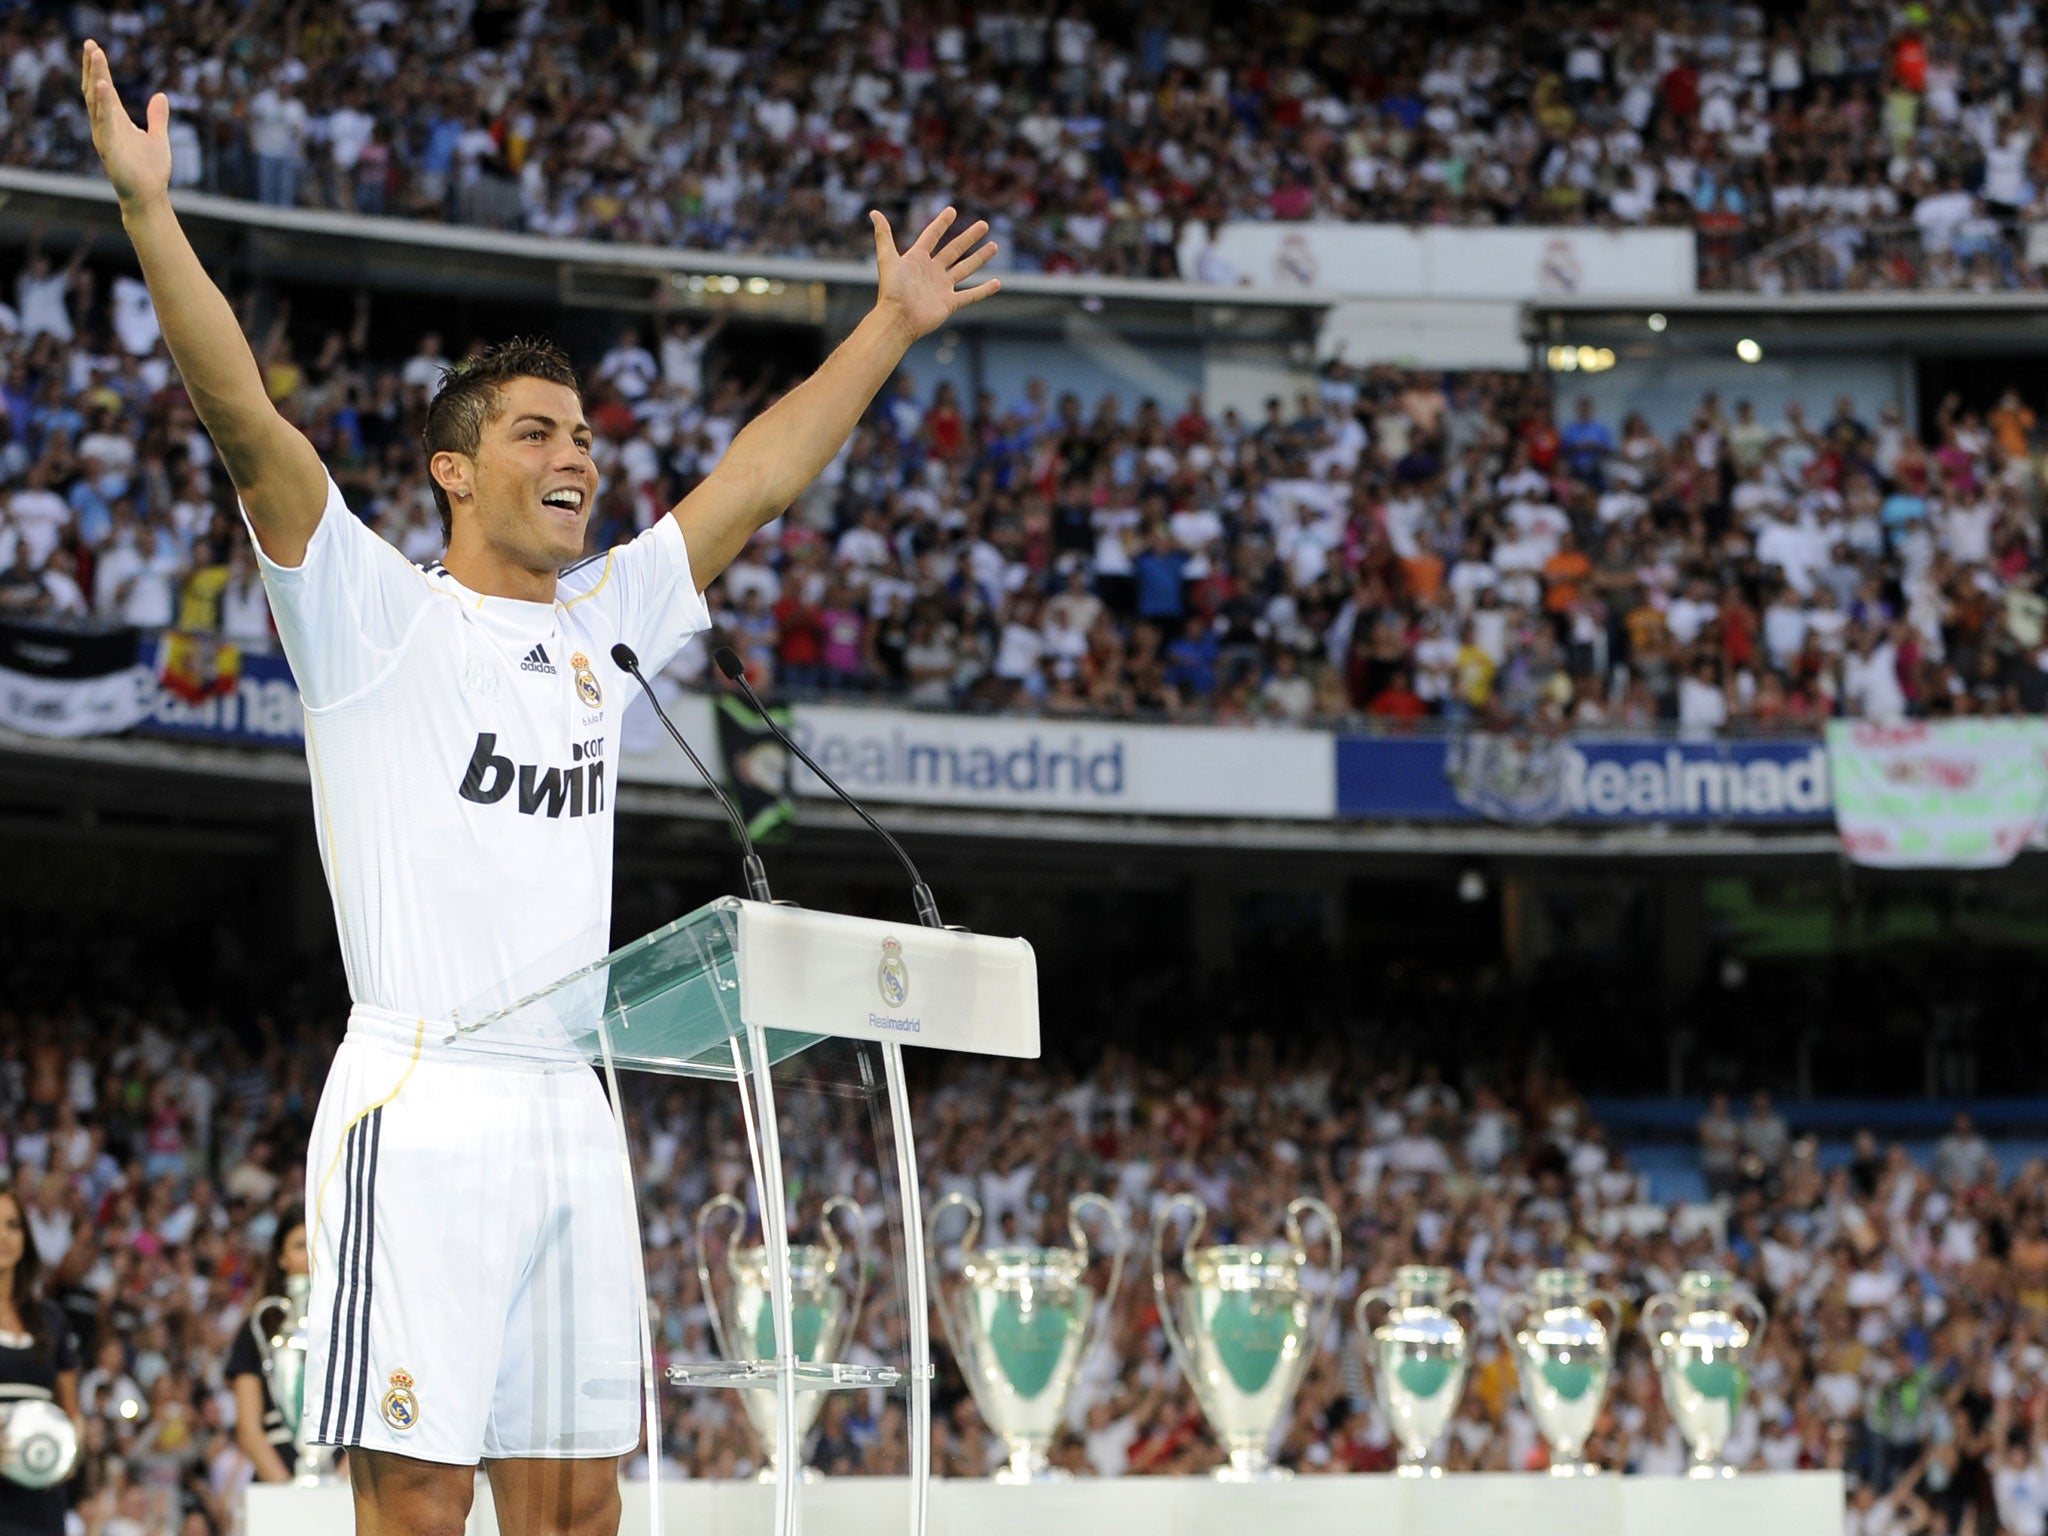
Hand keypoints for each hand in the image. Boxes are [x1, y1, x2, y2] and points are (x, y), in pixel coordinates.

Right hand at [81, 40, 172, 211]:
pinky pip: (103, 123)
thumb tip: (161, 95)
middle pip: (96, 90)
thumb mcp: (158, 137)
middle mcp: (106, 125)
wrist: (149, 196)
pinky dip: (102, 105)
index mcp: (116, 120)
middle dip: (93, 67)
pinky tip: (103, 87)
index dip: (100, 69)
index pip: (105, 89)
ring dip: (97, 78)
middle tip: (90, 43)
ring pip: (97, 102)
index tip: (94, 47)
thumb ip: (157, 117)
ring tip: (96, 57)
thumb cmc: (151, 170)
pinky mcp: (109, 149)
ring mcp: (105, 136)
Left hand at [869, 207, 999, 344]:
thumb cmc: (891, 290)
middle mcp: (932, 271)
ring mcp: (942, 287)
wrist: (898, 319)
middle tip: (984, 225)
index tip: (952, 210)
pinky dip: (984, 290)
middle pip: (954, 250)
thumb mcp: (887, 258)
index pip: (932, 236)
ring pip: (965, 269)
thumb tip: (873, 212)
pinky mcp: (949, 303)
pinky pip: (970, 295)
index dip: (941, 224)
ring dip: (980, 258)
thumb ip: (883, 235)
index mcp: (917, 259)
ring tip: (994, 246)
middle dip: (969, 237)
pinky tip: (997, 283)